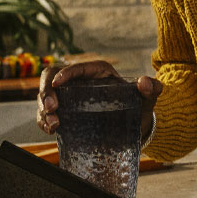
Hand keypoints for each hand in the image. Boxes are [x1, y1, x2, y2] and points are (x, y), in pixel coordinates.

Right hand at [37, 61, 161, 139]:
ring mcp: (69, 96)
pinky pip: (46, 112)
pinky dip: (43, 120)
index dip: (64, 73)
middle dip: (46, 91)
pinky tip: (51, 129)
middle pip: (51, 77)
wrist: (135, 127)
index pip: (76, 67)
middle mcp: (80, 81)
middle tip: (52, 109)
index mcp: (97, 72)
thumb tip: (144, 82)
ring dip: (43, 109)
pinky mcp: (65, 111)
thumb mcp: (149, 99)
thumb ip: (153, 88)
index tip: (58, 84)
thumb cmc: (140, 107)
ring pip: (45, 95)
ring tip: (54, 124)